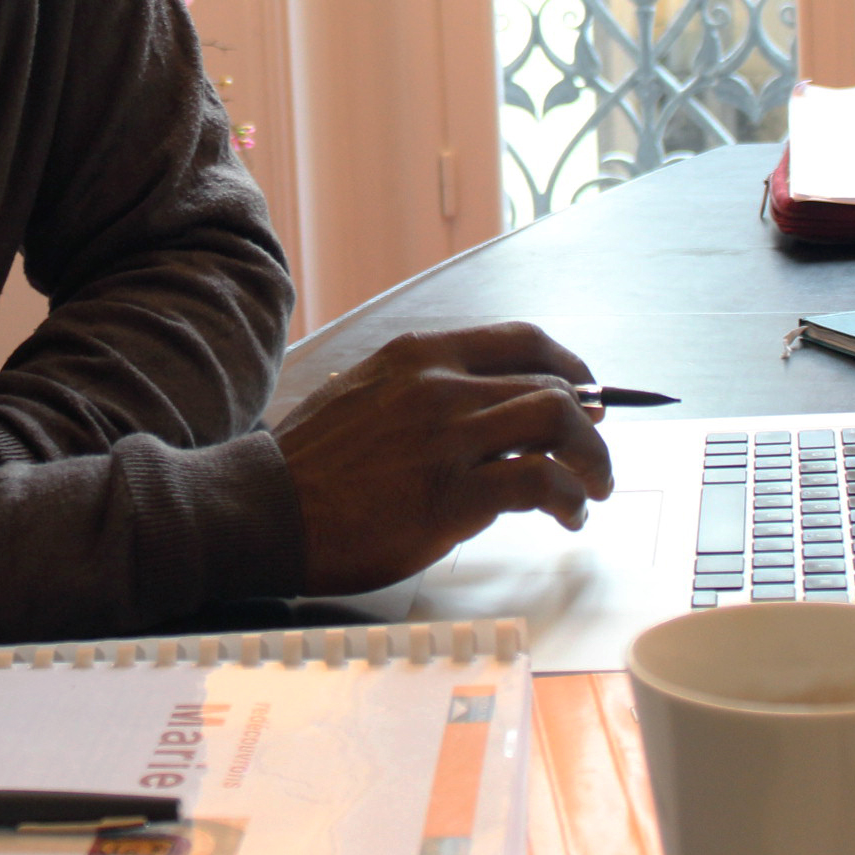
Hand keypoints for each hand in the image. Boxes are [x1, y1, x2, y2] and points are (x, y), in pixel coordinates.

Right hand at [271, 322, 614, 596]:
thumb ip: (418, 394)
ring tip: (593, 485)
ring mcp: (446, 438)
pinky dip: (568, 496)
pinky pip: (540, 480)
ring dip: (591, 455)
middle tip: (594, 453)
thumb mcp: (361, 396)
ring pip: (558, 419)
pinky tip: (566, 514)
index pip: (521, 340)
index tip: (585, 392)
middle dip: (590, 420)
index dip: (569, 366)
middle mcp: (438, 386)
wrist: (260, 509)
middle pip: (551, 381)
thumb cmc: (307, 466)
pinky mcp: (451, 496)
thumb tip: (473, 410)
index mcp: (418, 356)